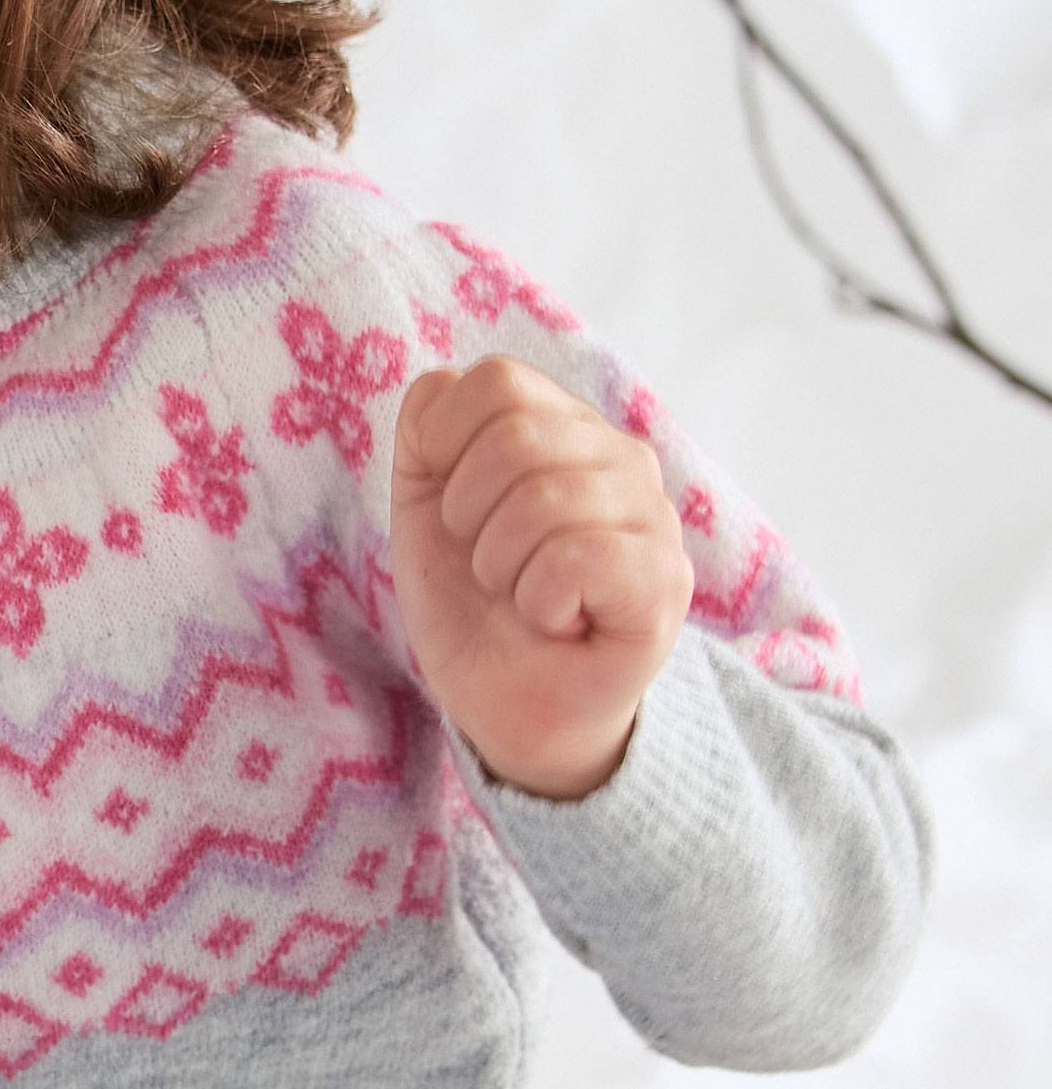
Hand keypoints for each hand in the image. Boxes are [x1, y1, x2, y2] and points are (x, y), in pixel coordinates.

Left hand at [389, 355, 691, 799]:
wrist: (505, 707)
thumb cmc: (475, 606)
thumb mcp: (424, 510)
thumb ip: (426, 433)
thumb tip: (441, 388)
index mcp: (564, 429)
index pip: (498, 381)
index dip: (446, 448)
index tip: (452, 513)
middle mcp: (620, 458)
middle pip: (515, 434)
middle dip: (468, 516)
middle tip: (488, 567)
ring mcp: (651, 516)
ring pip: (544, 498)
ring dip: (501, 566)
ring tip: (521, 597)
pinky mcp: (665, 579)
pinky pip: (579, 556)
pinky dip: (540, 600)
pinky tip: (556, 620)